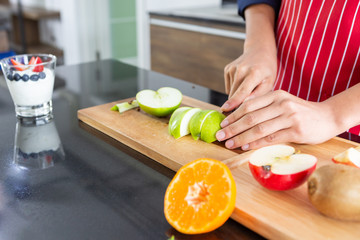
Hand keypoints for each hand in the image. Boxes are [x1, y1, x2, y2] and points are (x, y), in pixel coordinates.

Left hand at [216, 90, 338, 149]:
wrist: (328, 116)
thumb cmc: (301, 111)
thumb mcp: (282, 102)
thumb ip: (264, 106)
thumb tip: (240, 114)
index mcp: (275, 95)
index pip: (248, 105)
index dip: (233, 115)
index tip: (222, 124)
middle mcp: (281, 104)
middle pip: (250, 117)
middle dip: (233, 128)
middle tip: (220, 136)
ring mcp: (289, 117)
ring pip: (259, 129)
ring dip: (241, 138)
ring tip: (229, 144)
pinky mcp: (296, 131)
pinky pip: (271, 138)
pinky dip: (256, 143)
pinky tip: (246, 147)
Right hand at [222, 39, 276, 112]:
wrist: (259, 50)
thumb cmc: (267, 70)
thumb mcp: (269, 82)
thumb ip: (258, 94)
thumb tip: (244, 105)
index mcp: (254, 73)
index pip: (242, 90)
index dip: (234, 101)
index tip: (225, 109)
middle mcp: (241, 69)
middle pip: (234, 93)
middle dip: (238, 103)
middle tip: (247, 105)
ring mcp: (232, 68)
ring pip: (231, 92)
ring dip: (238, 95)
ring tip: (249, 87)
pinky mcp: (227, 69)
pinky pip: (229, 87)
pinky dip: (235, 88)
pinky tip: (243, 82)